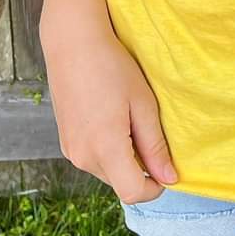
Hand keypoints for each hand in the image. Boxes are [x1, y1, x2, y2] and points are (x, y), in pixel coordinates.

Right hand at [41, 20, 178, 204]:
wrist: (73, 43)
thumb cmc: (112, 67)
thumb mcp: (143, 104)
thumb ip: (155, 146)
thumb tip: (169, 179)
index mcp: (105, 148)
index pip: (133, 192)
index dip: (155, 187)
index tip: (166, 167)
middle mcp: (83, 157)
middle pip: (120, 182)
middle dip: (139, 168)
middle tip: (147, 128)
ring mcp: (70, 150)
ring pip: (106, 171)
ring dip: (123, 158)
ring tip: (128, 118)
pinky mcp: (65, 141)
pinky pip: (92, 158)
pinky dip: (107, 149)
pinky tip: (111, 117)